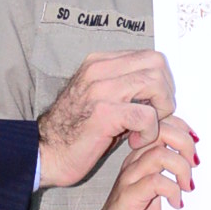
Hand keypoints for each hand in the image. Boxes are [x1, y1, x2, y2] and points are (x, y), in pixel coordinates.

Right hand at [36, 50, 176, 184]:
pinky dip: (149, 131)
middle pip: (157, 64)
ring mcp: (100, 89)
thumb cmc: (73, 132)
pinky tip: (135, 141)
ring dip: (160, 110)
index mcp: (99, 63)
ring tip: (146, 129)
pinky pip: (145, 115)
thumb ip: (126, 89)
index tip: (154, 105)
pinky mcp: (103, 113)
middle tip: (155, 117)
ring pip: (155, 83)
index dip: (161, 82)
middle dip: (165, 92)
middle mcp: (99, 69)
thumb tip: (159, 92)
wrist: (45, 152)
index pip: (149, 57)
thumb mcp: (101, 100)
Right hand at [85, 118, 195, 209]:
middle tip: (195, 165)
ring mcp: (129, 177)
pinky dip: (173, 191)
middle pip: (162, 131)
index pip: (163, 124)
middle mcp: (134, 161)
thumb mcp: (163, 193)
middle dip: (185, 144)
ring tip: (187, 187)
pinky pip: (155, 182)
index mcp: (142, 155)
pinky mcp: (128, 196)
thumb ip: (177, 177)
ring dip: (182, 169)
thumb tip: (202, 169)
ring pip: (160, 154)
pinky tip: (176, 204)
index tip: (197, 149)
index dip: (184, 131)